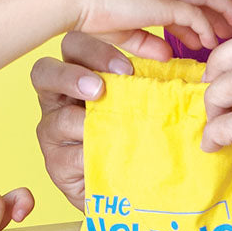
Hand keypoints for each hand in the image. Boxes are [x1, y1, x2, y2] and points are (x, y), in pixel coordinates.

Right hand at [31, 32, 137, 210]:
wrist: (127, 185)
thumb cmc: (134, 134)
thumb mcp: (143, 104)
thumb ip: (151, 84)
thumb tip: (187, 69)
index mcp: (78, 72)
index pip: (73, 45)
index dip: (96, 49)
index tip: (128, 68)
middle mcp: (57, 97)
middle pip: (44, 70)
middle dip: (72, 75)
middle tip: (100, 89)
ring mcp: (51, 131)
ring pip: (55, 118)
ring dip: (82, 121)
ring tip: (106, 128)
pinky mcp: (55, 163)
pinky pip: (67, 156)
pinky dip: (88, 155)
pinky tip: (105, 157)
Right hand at [65, 0, 231, 57]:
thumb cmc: (91, 14)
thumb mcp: (124, 32)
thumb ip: (147, 43)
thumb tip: (168, 56)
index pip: (181, 0)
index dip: (197, 18)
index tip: (206, 37)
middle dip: (219, 9)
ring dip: (222, 12)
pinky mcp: (161, 2)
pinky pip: (193, 14)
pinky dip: (204, 27)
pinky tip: (210, 42)